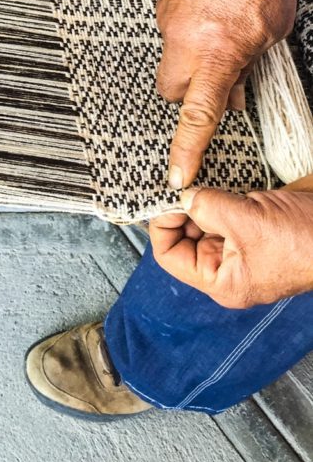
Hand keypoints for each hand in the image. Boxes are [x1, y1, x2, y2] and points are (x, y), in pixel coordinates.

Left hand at [151, 185, 312, 307]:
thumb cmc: (305, 241)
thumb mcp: (247, 222)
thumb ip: (207, 207)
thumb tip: (183, 196)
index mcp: (221, 281)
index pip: (170, 256)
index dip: (162, 225)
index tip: (165, 197)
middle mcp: (226, 268)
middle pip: (183, 237)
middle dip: (180, 209)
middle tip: (178, 182)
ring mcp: (240, 249)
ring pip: (201, 222)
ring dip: (198, 200)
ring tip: (197, 179)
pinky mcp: (253, 229)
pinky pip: (222, 213)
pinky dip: (215, 196)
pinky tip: (213, 180)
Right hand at [156, 0, 297, 188]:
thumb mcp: (272, 29)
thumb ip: (248, 64)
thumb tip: (231, 88)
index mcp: (217, 51)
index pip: (198, 114)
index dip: (187, 149)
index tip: (178, 175)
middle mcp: (184, 39)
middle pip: (173, 90)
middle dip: (192, 93)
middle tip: (223, 79)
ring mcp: (168, 17)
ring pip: (173, 57)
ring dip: (195, 57)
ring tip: (226, 28)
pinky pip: (173, 28)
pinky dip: (192, 28)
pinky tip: (215, 5)